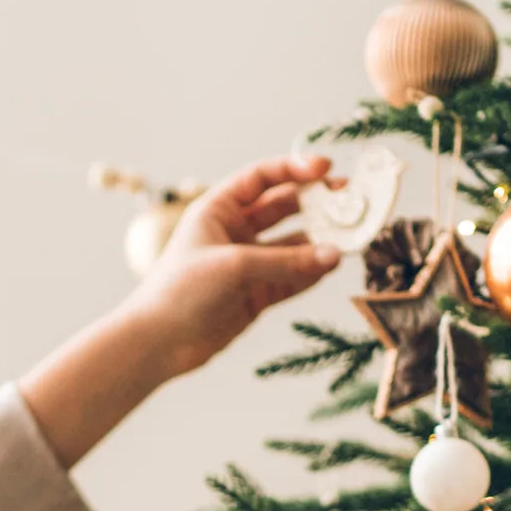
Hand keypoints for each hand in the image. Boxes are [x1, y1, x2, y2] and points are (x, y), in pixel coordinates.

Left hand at [16, 153, 345, 469]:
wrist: (159, 343)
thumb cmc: (182, 291)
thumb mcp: (234, 267)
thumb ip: (286, 262)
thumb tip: (335, 256)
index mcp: (218, 209)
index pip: (262, 177)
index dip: (294, 168)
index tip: (327, 167)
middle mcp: (235, 232)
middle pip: (285, 207)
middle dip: (317, 201)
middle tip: (349, 197)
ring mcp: (248, 263)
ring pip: (294, 245)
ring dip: (320, 241)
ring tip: (351, 238)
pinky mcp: (257, 294)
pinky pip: (292, 277)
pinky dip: (312, 272)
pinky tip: (332, 266)